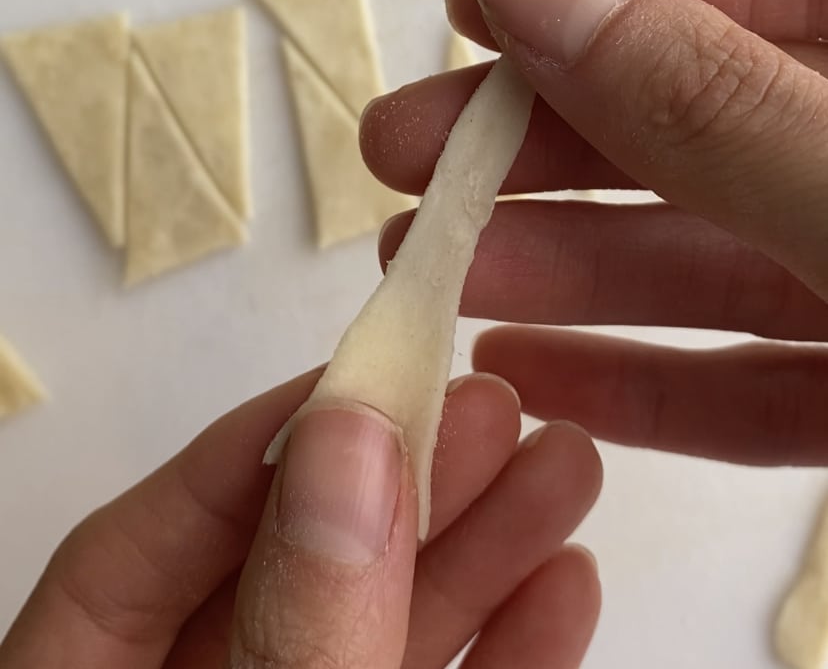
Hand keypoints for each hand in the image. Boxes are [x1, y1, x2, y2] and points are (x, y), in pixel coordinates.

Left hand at [0, 370, 599, 667]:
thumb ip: (297, 625)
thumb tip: (349, 446)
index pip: (145, 545)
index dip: (261, 445)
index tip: (365, 376)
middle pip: (290, 570)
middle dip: (404, 480)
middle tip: (496, 397)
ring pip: (380, 634)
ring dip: (480, 552)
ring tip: (563, 463)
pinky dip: (506, 656)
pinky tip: (562, 584)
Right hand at [361, 0, 827, 466]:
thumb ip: (712, 100)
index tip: (477, 1)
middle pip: (700, 122)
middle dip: (542, 137)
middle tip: (406, 148)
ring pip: (705, 262)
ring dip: (558, 265)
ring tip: (429, 267)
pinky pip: (746, 386)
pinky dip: (640, 382)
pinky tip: (529, 373)